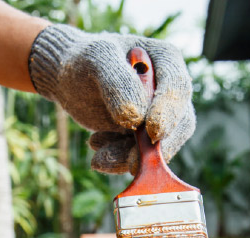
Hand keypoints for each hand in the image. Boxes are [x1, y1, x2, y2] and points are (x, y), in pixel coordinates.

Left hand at [29, 25, 194, 173]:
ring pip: (160, 146)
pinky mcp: (144, 137)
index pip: (177, 87)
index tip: (152, 131)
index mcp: (166, 60)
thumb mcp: (97, 60)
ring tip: (98, 157)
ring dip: (130, 158)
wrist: (70, 79)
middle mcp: (170, 90)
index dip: (168, 111)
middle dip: (155, 148)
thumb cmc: (85, 61)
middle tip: (132, 164)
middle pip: (179, 123)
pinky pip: (141, 156)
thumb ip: (118, 82)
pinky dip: (118, 159)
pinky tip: (96, 147)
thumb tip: (138, 117)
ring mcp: (159, 115)